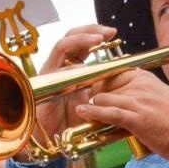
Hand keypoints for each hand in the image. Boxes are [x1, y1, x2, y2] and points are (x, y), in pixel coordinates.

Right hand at [29, 25, 120, 141]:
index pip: (81, 41)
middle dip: (90, 30)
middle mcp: (59, 65)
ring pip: (62, 45)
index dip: (95, 33)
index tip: (113, 33)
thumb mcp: (93, 97)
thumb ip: (102, 84)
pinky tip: (84, 65)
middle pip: (71, 36)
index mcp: (71, 65)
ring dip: (81, 40)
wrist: (54, 137)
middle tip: (108, 32)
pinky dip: (71, 63)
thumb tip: (123, 72)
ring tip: (98, 40)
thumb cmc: (73, 119)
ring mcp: (51, 72)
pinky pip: (56, 66)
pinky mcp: (45, 83)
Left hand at [77, 68, 168, 161]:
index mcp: (144, 78)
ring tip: (84, 116)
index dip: (99, 85)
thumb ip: (138, 99)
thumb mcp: (157, 101)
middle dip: (94, 98)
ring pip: (102, 98)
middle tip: (86, 108)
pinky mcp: (136, 118)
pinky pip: (107, 112)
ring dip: (92, 108)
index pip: (110, 75)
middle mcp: (140, 84)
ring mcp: (138, 100)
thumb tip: (120, 106)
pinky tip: (82, 112)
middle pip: (102, 86)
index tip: (91, 93)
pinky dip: (92, 113)